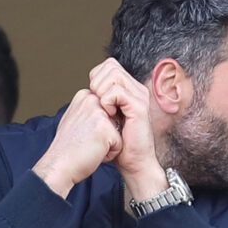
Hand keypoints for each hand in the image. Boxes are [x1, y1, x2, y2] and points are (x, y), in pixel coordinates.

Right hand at [32, 88, 121, 197]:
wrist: (59, 166)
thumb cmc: (68, 148)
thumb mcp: (75, 119)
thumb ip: (89, 110)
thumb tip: (104, 107)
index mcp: (85, 96)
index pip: (110, 110)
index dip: (100, 127)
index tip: (83, 133)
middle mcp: (91, 100)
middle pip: (117, 119)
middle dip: (107, 133)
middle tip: (86, 140)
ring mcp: (99, 113)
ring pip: (119, 130)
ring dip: (109, 143)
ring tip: (90, 145)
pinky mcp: (106, 128)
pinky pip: (119, 144)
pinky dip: (110, 153)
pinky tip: (93, 152)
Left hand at [87, 58, 166, 200]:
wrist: (132, 162)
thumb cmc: (117, 143)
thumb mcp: (105, 116)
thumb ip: (100, 98)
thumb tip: (88, 87)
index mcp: (130, 89)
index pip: (108, 66)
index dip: (96, 78)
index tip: (95, 99)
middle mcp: (137, 89)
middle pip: (110, 66)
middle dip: (97, 82)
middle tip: (98, 104)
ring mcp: (140, 97)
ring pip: (113, 74)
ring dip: (101, 91)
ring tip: (104, 109)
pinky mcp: (139, 107)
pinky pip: (116, 91)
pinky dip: (106, 102)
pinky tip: (109, 115)